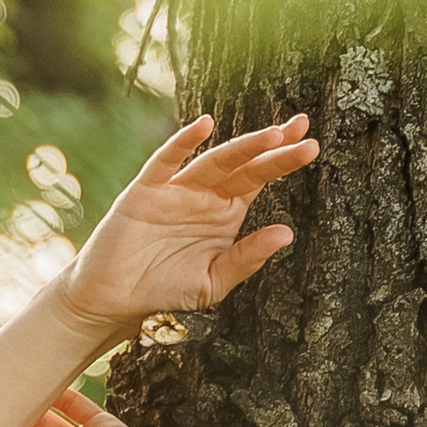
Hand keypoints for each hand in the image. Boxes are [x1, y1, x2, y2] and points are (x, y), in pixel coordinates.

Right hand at [56, 113, 317, 344]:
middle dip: (273, 146)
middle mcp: (204, 195)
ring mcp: (175, 189)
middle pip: (244, 165)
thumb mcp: (214, 281)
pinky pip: (166, 162)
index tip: (311, 143)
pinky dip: (183, 143)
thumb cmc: (165, 290)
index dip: (284, 161)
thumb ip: (247, 258)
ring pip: (214, 161)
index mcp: (225, 213)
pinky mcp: (145, 191)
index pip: (260, 180)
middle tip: (303, 127)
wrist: (115, 300)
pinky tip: (204, 126)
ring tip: (273, 136)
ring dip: (243, 147)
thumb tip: (287, 233)